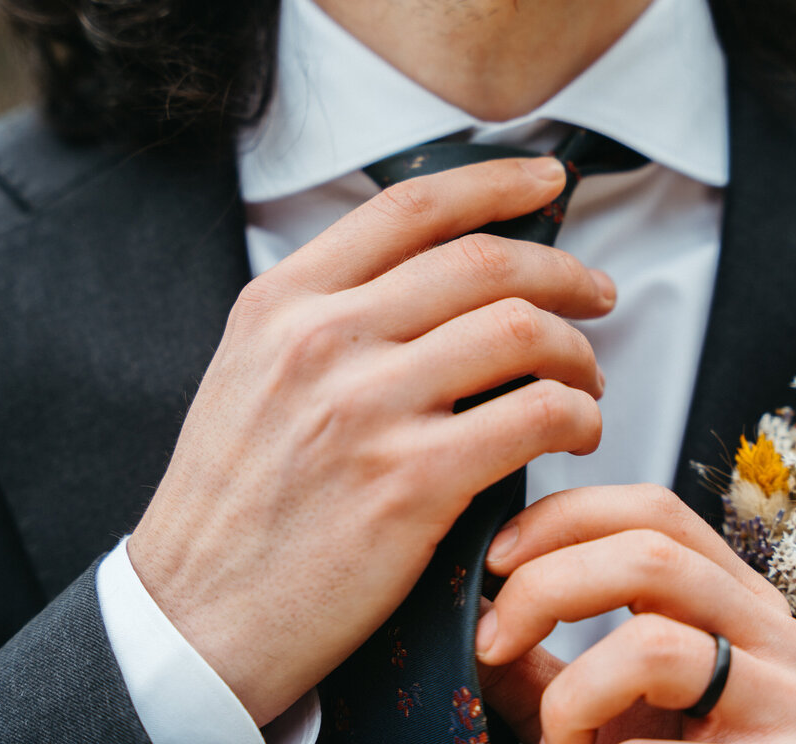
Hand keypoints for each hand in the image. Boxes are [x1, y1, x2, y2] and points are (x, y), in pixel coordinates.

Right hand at [126, 157, 615, 724]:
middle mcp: (323, 339)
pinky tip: (576, 433)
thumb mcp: (252, 375)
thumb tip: (440, 277)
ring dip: (578, 352)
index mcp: (283, 302)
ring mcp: (367, 408)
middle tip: (598, 295)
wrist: (197, 615)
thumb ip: (330, 316)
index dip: (496, 180)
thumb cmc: (233, 502)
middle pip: (484, 263)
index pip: (411, 207)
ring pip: (521, 331)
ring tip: (586, 381)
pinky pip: (536, 415)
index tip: (547, 179)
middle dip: (565, 272)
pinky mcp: (410, 482)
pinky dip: (577, 416)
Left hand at [477, 484, 795, 743]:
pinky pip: (654, 672)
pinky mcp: (787, 730)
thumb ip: (534, 652)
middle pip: (653, 533)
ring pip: (654, 595)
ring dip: (569, 661)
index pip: (650, 510)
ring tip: (553, 723)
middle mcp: (770, 626)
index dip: (563, 517)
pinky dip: (588, 708)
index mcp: (726, 604)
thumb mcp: (578, 707)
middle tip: (490, 634)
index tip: (494, 559)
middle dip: (547, 575)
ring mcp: (789, 678)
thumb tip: (470, 594)